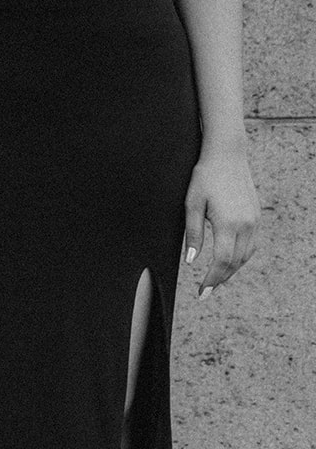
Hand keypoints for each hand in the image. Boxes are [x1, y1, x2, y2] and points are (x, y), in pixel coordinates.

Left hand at [184, 149, 258, 297]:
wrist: (227, 156)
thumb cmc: (205, 177)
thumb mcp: (192, 204)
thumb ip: (193, 234)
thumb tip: (191, 261)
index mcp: (228, 223)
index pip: (222, 261)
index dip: (212, 280)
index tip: (202, 293)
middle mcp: (246, 225)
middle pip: (236, 262)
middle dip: (220, 279)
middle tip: (206, 292)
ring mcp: (254, 221)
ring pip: (246, 255)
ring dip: (232, 270)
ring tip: (216, 280)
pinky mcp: (257, 216)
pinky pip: (251, 244)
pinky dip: (241, 257)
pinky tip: (230, 261)